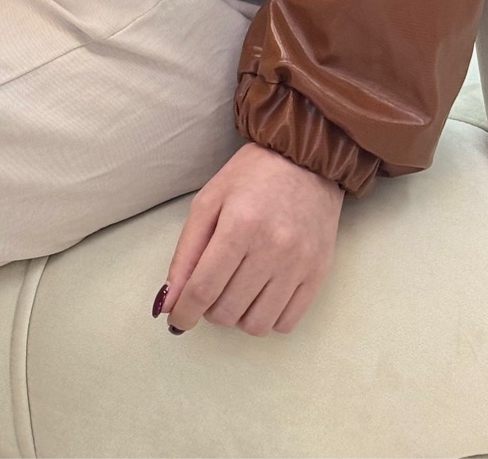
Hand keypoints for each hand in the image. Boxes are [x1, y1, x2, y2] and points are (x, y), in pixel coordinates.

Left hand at [154, 140, 343, 336]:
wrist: (305, 162)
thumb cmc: (250, 178)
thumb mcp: (208, 203)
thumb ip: (185, 254)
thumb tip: (168, 302)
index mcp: (239, 224)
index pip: (203, 288)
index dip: (184, 312)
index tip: (177, 319)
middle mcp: (272, 248)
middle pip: (227, 310)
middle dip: (209, 309)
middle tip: (210, 288)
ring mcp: (299, 264)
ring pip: (256, 325)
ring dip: (237, 316)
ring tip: (235, 290)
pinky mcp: (318, 274)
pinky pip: (285, 323)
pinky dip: (265, 318)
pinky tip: (260, 294)